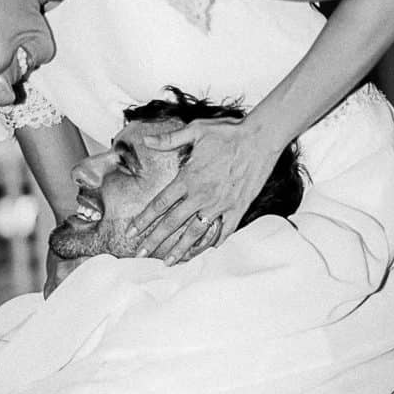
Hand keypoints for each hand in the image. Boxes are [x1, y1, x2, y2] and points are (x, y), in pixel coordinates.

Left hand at [128, 117, 277, 262]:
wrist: (261, 138)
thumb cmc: (228, 133)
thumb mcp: (195, 131)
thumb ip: (168, 139)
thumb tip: (147, 140)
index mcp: (188, 179)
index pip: (159, 204)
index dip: (143, 220)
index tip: (132, 232)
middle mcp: (201, 195)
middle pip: (172, 223)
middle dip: (154, 240)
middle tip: (141, 254)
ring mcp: (220, 204)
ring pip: (195, 232)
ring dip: (180, 248)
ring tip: (168, 262)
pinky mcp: (238, 207)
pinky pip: (225, 230)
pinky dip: (216, 241)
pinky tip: (207, 251)